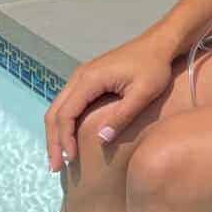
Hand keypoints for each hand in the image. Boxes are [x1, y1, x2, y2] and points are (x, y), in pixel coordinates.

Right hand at [44, 32, 176, 172]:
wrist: (158, 44)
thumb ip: (123, 115)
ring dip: (56, 133)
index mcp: (89, 79)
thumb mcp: (144, 93)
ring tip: (59, 158)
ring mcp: (81, 77)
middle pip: (54, 112)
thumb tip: (100, 140)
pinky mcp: (88, 80)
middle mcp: (79, 76)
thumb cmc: (154, 67)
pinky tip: (69, 139)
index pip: (66, 114)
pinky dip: (64, 124)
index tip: (69, 160)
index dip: (64, 139)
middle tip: (54, 168)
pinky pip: (68, 104)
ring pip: (58, 108)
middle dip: (53, 141)